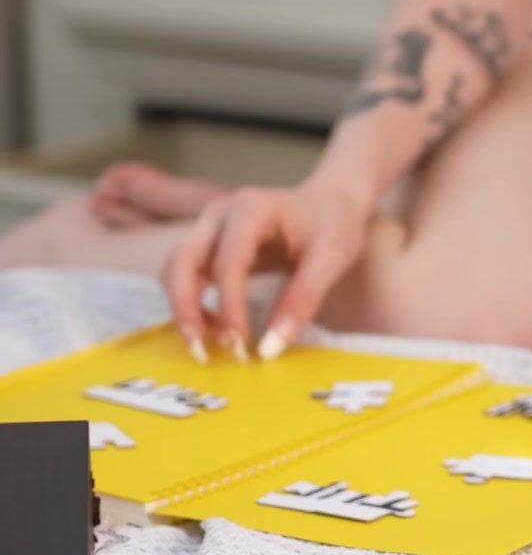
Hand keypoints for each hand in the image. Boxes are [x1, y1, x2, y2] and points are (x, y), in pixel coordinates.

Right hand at [163, 184, 368, 361]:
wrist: (333, 202)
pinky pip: (185, 275)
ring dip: (183, 309)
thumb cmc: (334, 226)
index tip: (240, 345)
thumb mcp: (331, 260)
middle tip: (202, 353)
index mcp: (251, 209)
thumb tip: (270, 348)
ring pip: (175, 269)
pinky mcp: (208, 244)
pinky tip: (214, 329)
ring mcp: (208, 227)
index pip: (228, 262)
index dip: (230, 306)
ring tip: (208, 346)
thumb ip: (303, 300)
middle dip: (185, 309)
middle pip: (182, 261)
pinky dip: (190, 303)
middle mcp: (219, 214)